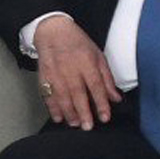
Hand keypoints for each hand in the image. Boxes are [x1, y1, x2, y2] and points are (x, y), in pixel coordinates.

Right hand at [33, 15, 120, 130]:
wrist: (52, 32)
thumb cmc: (77, 43)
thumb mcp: (97, 56)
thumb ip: (107, 78)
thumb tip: (115, 97)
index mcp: (87, 62)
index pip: (96, 85)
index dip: (101, 103)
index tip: (105, 117)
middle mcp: (71, 68)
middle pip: (78, 93)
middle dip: (83, 111)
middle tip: (88, 127)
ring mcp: (55, 73)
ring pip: (62, 96)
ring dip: (68, 112)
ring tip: (75, 124)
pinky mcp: (44, 76)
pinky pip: (48, 95)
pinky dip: (52, 107)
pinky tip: (58, 117)